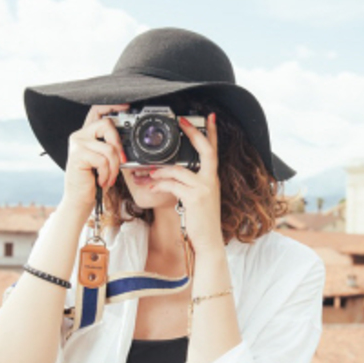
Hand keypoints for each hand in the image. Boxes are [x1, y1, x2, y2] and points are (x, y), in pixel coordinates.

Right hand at [60, 104, 129, 215]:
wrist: (80, 199)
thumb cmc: (93, 180)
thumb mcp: (105, 161)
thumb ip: (112, 147)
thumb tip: (128, 141)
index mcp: (87, 134)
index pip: (97, 111)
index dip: (112, 106)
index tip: (126, 106)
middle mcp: (80, 135)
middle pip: (106, 124)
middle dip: (118, 144)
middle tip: (121, 161)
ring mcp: (77, 144)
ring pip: (108, 148)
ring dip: (114, 167)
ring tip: (109, 178)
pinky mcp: (77, 155)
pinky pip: (103, 160)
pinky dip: (107, 173)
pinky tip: (101, 180)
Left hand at [148, 112, 223, 253]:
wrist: (208, 242)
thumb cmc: (201, 222)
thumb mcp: (198, 199)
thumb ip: (189, 184)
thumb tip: (170, 174)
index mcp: (212, 179)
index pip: (214, 151)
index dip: (212, 133)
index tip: (209, 118)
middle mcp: (211, 181)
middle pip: (206, 150)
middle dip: (194, 133)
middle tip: (183, 121)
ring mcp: (204, 188)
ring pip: (179, 170)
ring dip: (161, 170)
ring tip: (149, 173)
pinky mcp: (194, 198)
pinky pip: (173, 185)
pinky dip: (159, 184)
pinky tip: (151, 186)